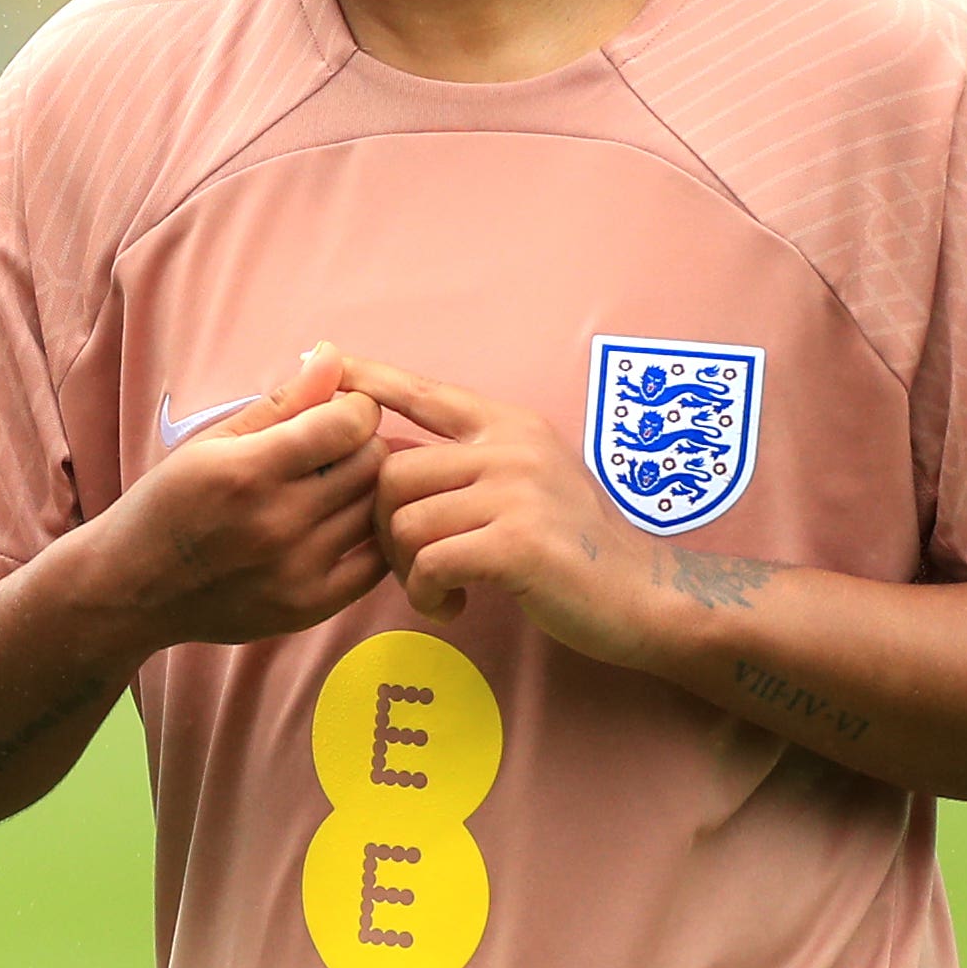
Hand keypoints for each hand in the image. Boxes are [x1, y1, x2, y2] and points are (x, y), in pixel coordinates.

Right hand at [78, 341, 392, 649]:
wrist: (131, 589)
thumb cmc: (167, 505)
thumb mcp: (210, 442)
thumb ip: (280, 403)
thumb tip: (335, 355)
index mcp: (247, 471)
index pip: (348, 423)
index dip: (356, 408)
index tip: (342, 412)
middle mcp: (275, 522)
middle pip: (371, 463)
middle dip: (363, 445)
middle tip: (339, 450)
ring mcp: (295, 570)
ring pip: (376, 509)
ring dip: (366, 491)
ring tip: (337, 487)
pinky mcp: (307, 607)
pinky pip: (376, 564)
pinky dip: (371, 538)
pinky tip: (344, 526)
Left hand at [341, 356, 676, 665]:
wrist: (640, 595)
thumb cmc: (570, 546)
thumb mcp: (526, 481)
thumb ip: (469, 462)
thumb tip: (386, 458)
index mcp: (509, 426)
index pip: (424, 393)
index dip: (371, 380)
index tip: (326, 360)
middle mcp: (511, 447)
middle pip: (391, 472)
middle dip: (382, 527)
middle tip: (411, 566)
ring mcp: (517, 491)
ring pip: (404, 521)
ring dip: (405, 570)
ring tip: (436, 590)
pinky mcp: (518, 543)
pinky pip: (431, 563)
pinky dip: (427, 595)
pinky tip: (452, 607)